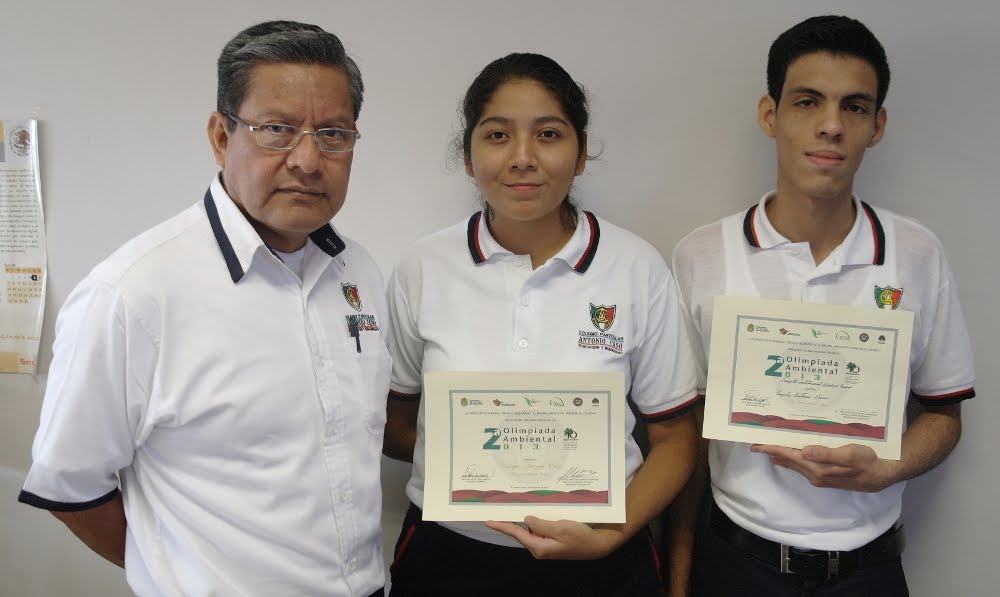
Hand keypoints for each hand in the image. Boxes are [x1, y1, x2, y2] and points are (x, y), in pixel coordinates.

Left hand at [484, 516, 622, 559]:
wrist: (598, 544)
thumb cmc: (580, 537)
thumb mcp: (561, 528)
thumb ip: (541, 524)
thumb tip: (526, 519)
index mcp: (539, 547)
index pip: (517, 533)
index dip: (502, 526)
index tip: (489, 520)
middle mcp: (540, 548)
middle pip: (521, 532)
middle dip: (510, 521)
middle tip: (500, 508)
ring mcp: (546, 545)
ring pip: (530, 530)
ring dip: (523, 520)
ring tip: (514, 507)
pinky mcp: (552, 541)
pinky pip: (539, 529)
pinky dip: (535, 521)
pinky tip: (533, 512)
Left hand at [750, 443, 898, 492]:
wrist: (884, 474)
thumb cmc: (868, 461)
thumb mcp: (850, 454)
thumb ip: (826, 454)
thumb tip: (804, 451)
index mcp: (817, 469)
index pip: (789, 456)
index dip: (772, 449)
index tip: (756, 445)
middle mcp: (815, 475)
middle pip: (789, 461)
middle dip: (773, 453)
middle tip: (758, 444)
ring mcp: (821, 477)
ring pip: (795, 465)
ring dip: (782, 457)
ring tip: (770, 449)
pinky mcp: (827, 475)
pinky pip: (804, 466)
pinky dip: (794, 459)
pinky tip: (793, 455)